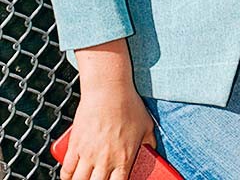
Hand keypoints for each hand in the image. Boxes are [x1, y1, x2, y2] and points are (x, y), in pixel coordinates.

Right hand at [63, 40, 155, 179]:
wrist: (108, 89)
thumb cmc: (129, 105)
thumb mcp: (146, 124)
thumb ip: (149, 141)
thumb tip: (152, 149)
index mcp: (124, 158)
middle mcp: (105, 160)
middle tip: (98, 178)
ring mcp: (88, 155)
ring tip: (85, 179)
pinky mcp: (75, 146)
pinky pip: (67, 170)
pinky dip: (67, 177)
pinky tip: (70, 177)